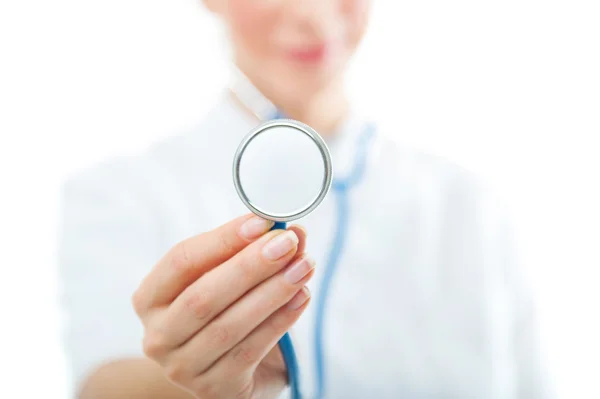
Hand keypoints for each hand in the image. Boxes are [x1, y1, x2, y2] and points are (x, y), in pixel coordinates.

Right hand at [132, 214, 314, 398]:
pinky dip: (280, 320)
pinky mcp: (213, 389)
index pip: (182, 260)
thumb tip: (294, 232)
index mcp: (151, 298)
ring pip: (229, 325)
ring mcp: (182, 368)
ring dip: (272, 292)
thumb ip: (255, 253)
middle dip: (251, 266)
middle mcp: (158, 335)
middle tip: (287, 244)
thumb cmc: (224, 313)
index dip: (223, 239)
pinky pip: (250, 350)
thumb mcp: (231, 280)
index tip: (262, 222)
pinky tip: (301, 297)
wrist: (228, 372)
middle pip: (203, 296)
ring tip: (303, 267)